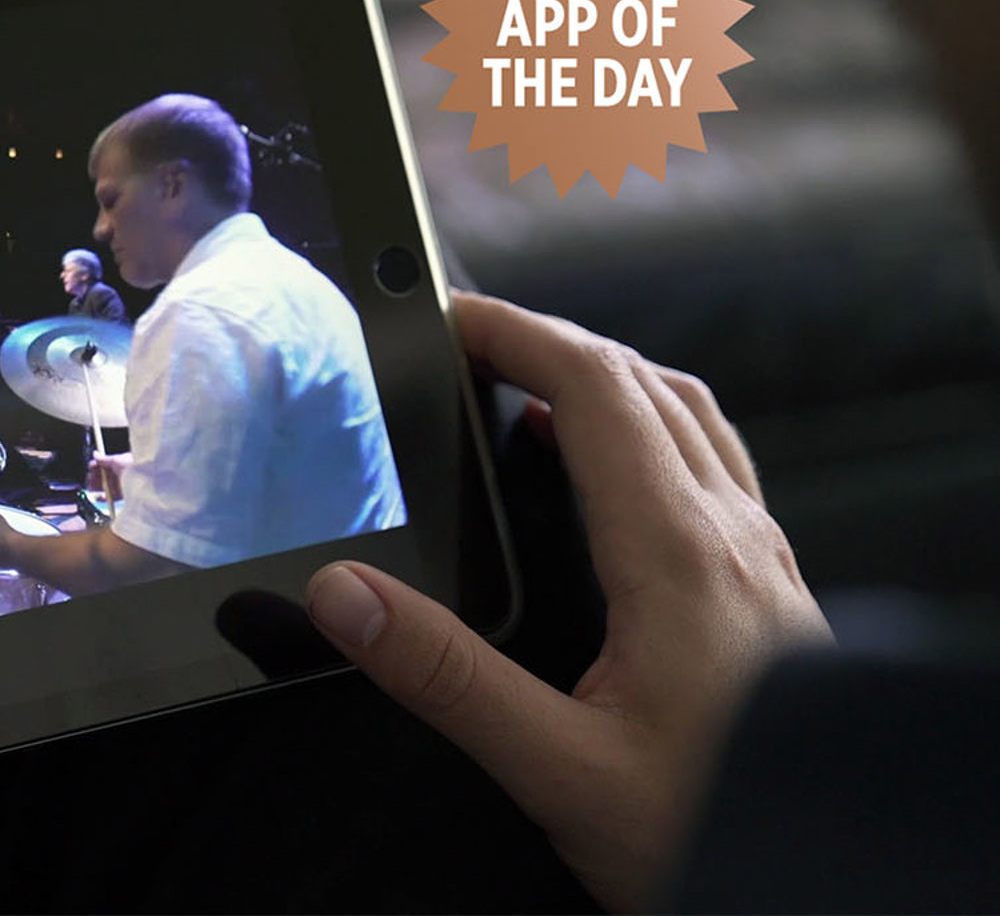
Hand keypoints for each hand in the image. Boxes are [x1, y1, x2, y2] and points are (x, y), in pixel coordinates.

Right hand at [85, 451, 131, 499]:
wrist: (144, 479)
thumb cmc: (132, 466)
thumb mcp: (116, 460)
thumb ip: (104, 459)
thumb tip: (95, 454)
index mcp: (118, 464)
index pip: (103, 465)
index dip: (96, 466)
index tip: (91, 467)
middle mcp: (118, 475)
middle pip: (102, 477)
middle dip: (94, 477)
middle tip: (90, 478)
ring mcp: (119, 486)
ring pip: (104, 487)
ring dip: (96, 487)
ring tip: (91, 487)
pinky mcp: (121, 496)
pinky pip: (109, 498)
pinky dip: (103, 498)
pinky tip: (98, 496)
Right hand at [306, 291, 830, 911]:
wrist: (830, 882)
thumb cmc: (714, 828)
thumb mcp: (556, 767)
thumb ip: (445, 676)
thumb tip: (346, 595)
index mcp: (676, 554)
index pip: (595, 390)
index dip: (518, 334)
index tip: (450, 317)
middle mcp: (731, 539)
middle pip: (646, 385)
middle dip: (552, 341)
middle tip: (472, 346)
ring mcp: (761, 564)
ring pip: (692, 420)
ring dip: (610, 381)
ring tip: (537, 392)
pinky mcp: (770, 599)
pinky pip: (716, 471)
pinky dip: (653, 435)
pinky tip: (617, 488)